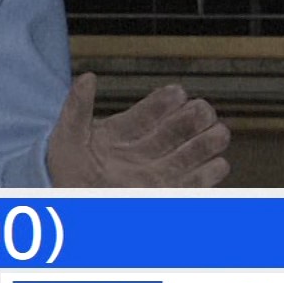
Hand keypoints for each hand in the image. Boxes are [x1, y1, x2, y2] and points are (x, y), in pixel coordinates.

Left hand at [46, 76, 230, 187]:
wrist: (63, 205)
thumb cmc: (63, 168)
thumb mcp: (67, 134)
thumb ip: (78, 107)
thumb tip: (88, 77)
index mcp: (121, 132)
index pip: (148, 113)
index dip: (163, 102)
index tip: (178, 92)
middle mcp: (141, 152)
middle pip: (173, 132)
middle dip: (191, 120)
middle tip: (205, 109)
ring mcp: (152, 174)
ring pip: (186, 157)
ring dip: (204, 145)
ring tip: (220, 133)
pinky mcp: (160, 196)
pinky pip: (187, 186)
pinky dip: (204, 177)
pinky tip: (220, 165)